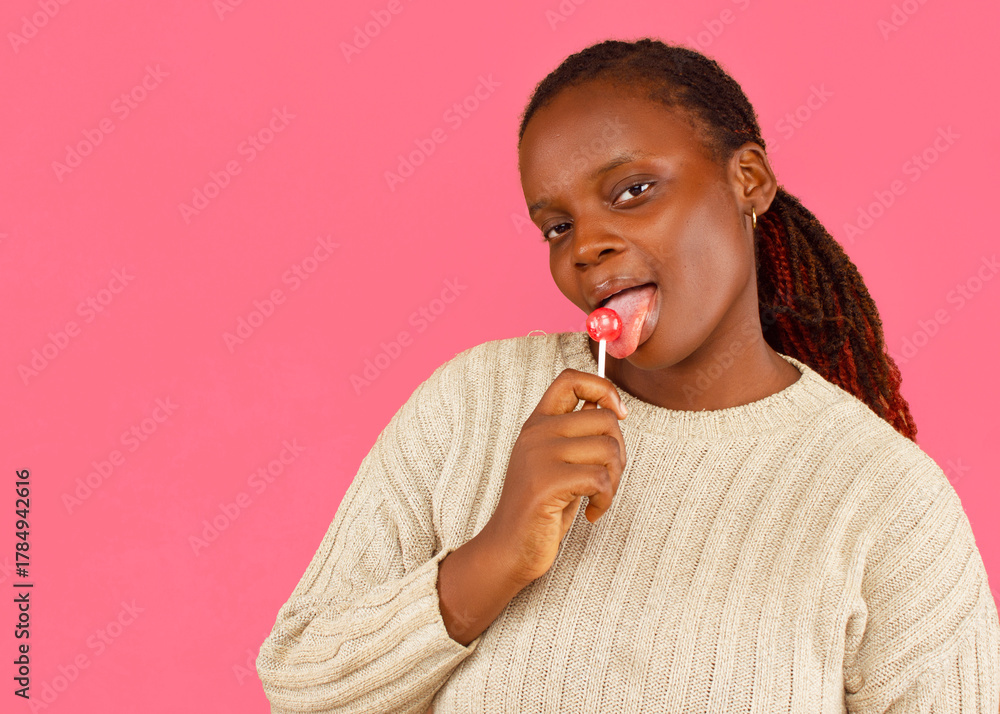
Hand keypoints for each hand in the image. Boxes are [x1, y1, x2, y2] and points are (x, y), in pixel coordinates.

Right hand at [481, 368, 627, 586]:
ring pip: (608, 448)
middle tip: (607, 479)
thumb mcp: (556, 462)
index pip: (571, 379)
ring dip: (614, 479)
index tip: (619, 414)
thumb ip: (576, 434)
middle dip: (619, 452)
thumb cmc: (540, 509)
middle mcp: (536, 433)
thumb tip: (610, 406)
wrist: (509, 549)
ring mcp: (539, 457)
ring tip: (598, 497)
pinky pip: (600, 479)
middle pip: (604, 418)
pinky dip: (605, 500)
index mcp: (537, 424)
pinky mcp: (546, 483)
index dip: (604, 388)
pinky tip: (591, 513)